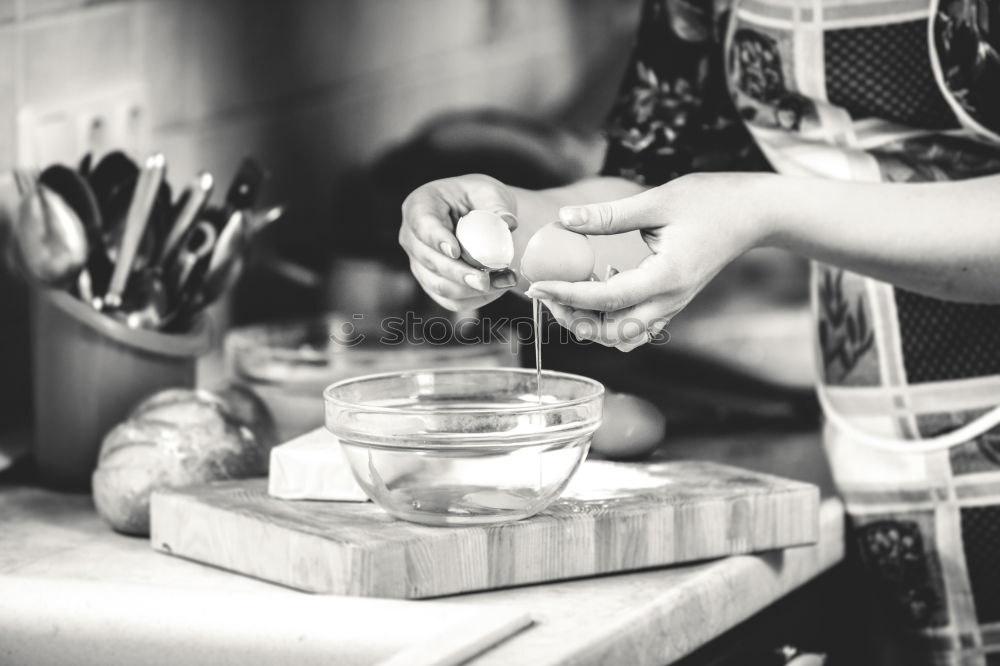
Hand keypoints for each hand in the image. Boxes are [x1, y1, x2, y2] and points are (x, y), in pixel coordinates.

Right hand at [399, 174, 518, 310]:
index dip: (437, 240)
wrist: (478, 216)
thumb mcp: (489, 192)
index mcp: (420, 205)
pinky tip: (498, 289)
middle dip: (459, 274)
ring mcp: (419, 263)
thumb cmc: (478, 198)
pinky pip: (450, 300)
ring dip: (471, 290)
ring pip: (438, 285)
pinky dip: (475, 299)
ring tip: (503, 282)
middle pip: (430, 261)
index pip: (422, 225)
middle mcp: (412, 237)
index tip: (456, 251)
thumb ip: (497, 205)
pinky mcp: (432, 283)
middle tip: (486, 280)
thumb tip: (508, 222)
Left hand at [525, 173, 767, 350]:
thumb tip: (565, 219)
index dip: (567, 294)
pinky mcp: (671, 303)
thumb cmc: (711, 202)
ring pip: (623, 337)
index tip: (537, 286)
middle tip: (548, 294)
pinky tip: (593, 292)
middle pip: (612, 334)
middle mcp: (669, 301)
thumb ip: (610, 215)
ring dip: (591, 325)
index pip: (607, 298)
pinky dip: (608, 319)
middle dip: (574, 320)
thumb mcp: (658, 200)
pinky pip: (634, 327)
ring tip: (566, 296)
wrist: (753, 214)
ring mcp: (671, 306)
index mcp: (666, 278)